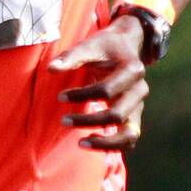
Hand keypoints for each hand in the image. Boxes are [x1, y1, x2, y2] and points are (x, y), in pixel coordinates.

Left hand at [48, 14, 148, 150]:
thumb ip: (71, 57)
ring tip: (81, 143)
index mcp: (132, 70)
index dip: (82, 96)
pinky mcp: (134, 116)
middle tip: (64, 121)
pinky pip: (129, 138)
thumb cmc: (104, 47)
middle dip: (89, 121)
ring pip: (130, 135)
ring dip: (106, 142)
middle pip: (117, 115)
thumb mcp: (88, 45)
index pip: (106, 90)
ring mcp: (139, 106)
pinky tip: (90, 142)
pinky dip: (112, 145)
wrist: (125, 46)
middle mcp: (140, 90)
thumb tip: (51, 69)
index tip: (60, 97)